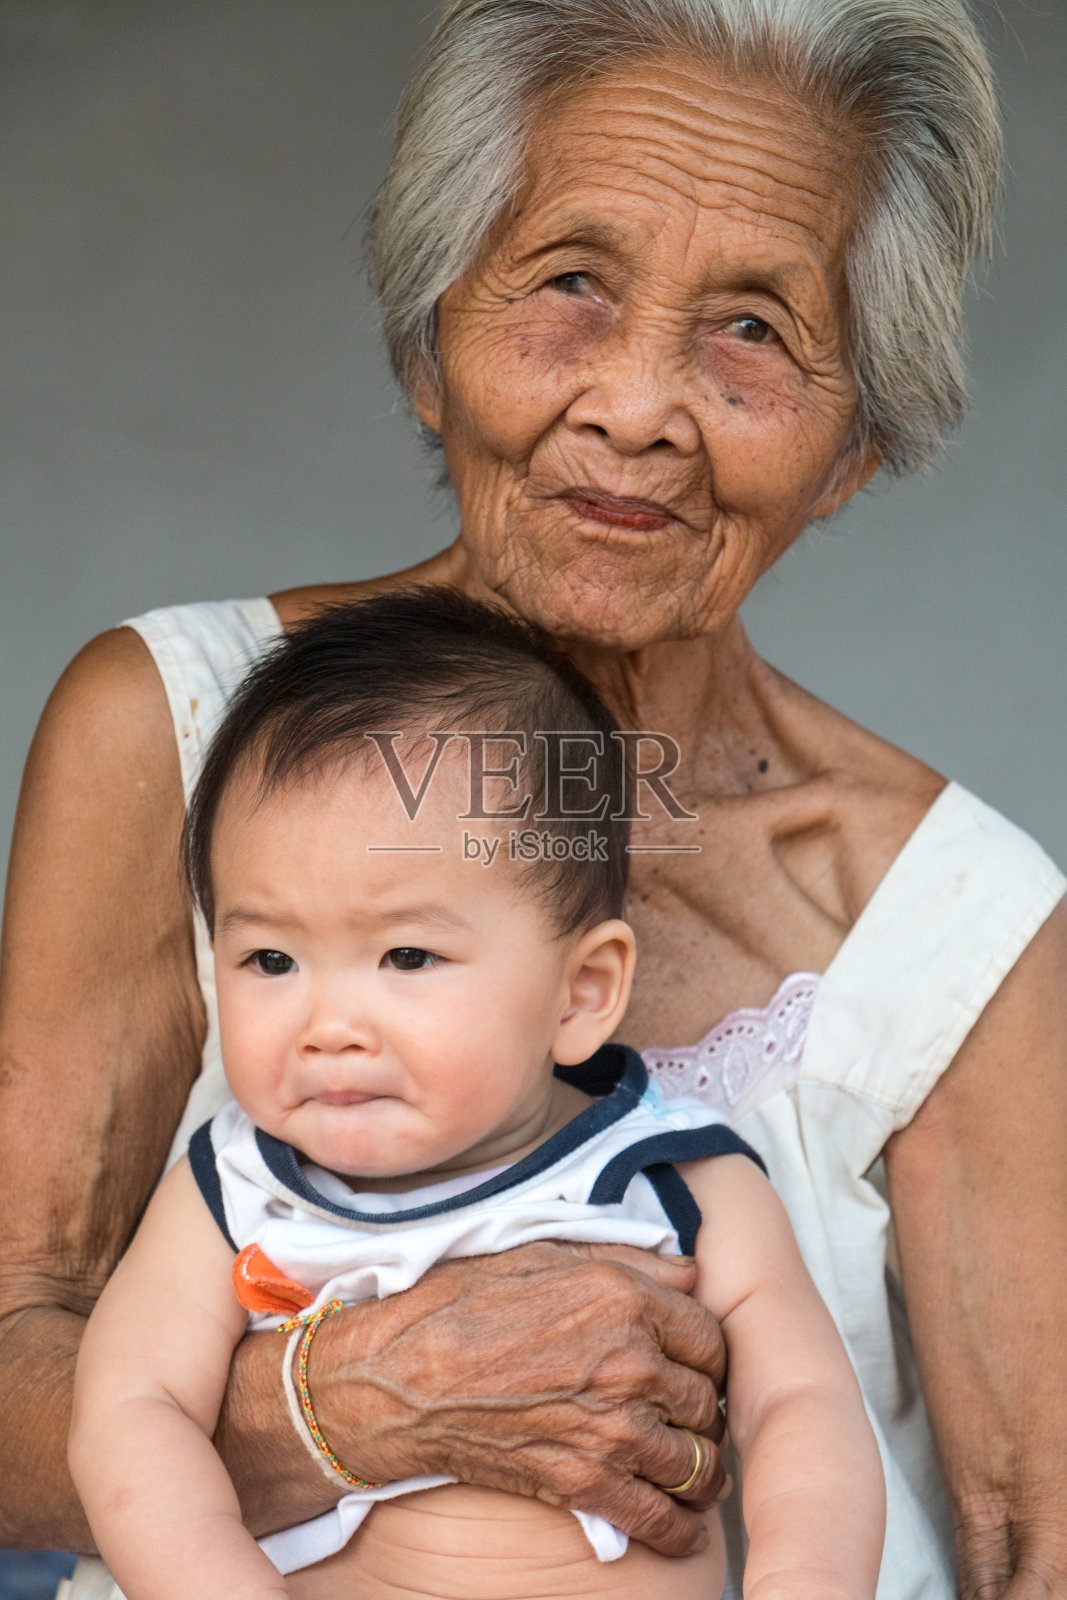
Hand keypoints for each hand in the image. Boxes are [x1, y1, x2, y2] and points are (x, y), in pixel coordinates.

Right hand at [309, 1241, 727, 1555]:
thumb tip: (687, 1271)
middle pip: (708, 1401)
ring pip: (697, 1461)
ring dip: (700, 1468)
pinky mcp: (586, 1483)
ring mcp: (613, 1429)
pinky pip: (661, 1517)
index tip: (696, 1364)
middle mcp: (632, 1363)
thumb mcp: (543, 1253)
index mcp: (626, 1299)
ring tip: (692, 1468)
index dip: (707, 1353)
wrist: (401, 1379)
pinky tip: (679, 1524)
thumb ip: (626, 1259)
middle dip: (702, 1410)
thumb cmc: (461, 1306)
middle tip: (688, 1415)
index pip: (711, 1336)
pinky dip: (678, 1529)